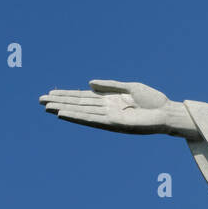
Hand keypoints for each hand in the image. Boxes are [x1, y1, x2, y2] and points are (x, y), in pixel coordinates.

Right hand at [39, 80, 197, 137]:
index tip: (50, 93)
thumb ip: (110, 85)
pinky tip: (64, 114)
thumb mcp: (130, 88)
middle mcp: (106, 109)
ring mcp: (109, 117)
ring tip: (47, 107)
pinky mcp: (114, 124)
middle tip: (39, 100)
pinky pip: (92, 119)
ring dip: (64, 109)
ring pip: (81, 112)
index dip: (67, 95)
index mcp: (110, 100)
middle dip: (60, 101)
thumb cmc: (153, 100)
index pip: (83, 97)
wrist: (168, 112)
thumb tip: (88, 84)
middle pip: (78, 104)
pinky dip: (78, 117)